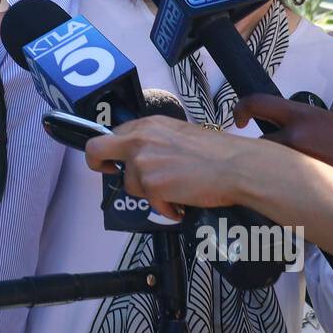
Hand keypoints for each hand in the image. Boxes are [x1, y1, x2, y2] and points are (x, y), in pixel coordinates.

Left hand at [84, 116, 252, 217]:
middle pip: (96, 150)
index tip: (115, 160)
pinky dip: (165, 208)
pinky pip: (150, 204)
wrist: (235, 166)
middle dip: (98, 164)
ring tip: (176, 191)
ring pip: (130, 185)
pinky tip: (181, 204)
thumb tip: (142, 156)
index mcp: (148, 124)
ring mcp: (142, 163)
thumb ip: (155, 141)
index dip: (112, 150)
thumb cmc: (217, 152)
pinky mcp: (150, 185)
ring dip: (149, 193)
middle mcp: (139, 140)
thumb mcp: (179, 134)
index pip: (113, 134)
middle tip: (109, 172)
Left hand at [236, 94, 332, 191]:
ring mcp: (297, 164)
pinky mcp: (299, 190)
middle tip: (275, 164)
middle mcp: (298, 136)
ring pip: (267, 167)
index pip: (260, 102)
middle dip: (264, 152)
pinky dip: (283, 192)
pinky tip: (301, 198)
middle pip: (260, 142)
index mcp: (308, 116)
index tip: (238, 118)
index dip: (242, 108)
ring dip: (275, 173)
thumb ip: (310, 127)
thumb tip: (290, 134)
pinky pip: (278, 189)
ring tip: (298, 182)